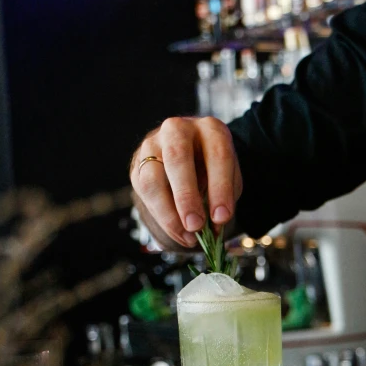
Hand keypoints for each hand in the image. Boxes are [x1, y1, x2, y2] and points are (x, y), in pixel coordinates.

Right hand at [130, 116, 242, 249]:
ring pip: (153, 178)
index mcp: (210, 129)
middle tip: (196, 226)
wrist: (189, 155)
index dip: (220, 188)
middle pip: (177, 158)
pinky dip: (162, 217)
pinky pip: (144, 192)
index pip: (217, 154)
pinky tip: (177, 232)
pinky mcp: (137, 164)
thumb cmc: (212, 167)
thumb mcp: (228, 176)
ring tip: (187, 236)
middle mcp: (178, 129)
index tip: (222, 217)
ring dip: (169, 212)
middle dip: (186, 196)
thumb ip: (223, 197)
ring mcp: (153, 144)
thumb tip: (213, 227)